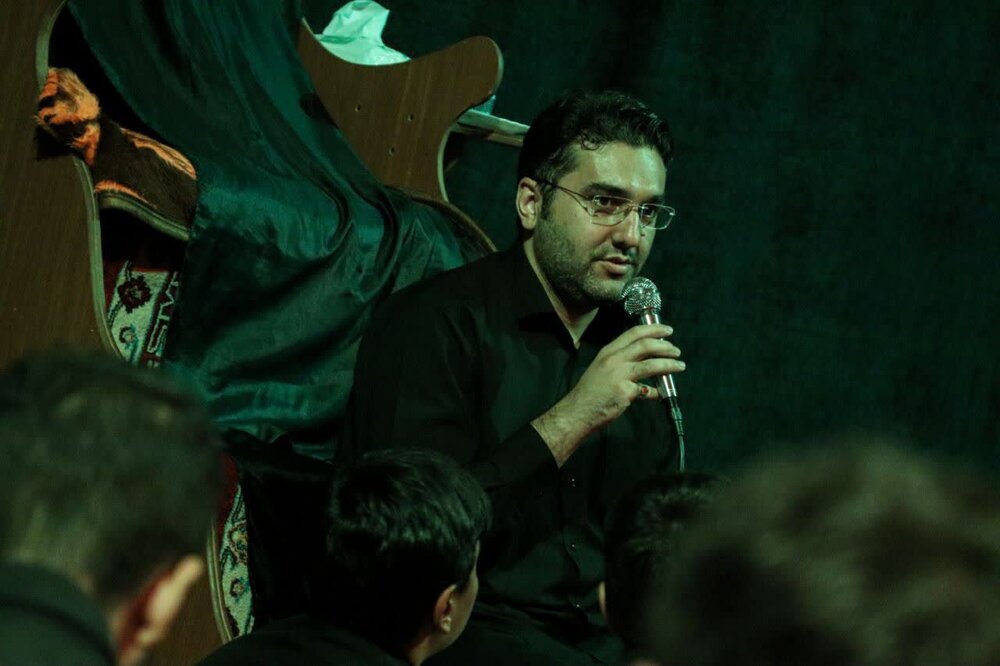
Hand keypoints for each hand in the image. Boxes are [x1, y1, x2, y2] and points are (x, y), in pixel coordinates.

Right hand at [531, 324, 683, 465]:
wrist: (578, 411)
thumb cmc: (589, 392)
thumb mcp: (601, 369)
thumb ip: (621, 363)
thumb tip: (644, 361)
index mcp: (608, 351)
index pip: (634, 333)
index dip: (653, 329)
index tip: (667, 330)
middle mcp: (613, 359)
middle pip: (645, 345)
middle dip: (665, 346)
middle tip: (676, 350)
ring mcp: (619, 375)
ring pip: (652, 365)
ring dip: (669, 364)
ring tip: (680, 365)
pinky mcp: (625, 392)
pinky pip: (648, 390)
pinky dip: (657, 392)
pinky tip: (661, 394)